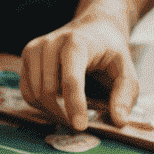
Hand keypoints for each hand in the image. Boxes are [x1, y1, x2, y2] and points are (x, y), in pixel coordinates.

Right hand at [19, 15, 138, 129]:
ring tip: (69, 116)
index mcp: (77, 43)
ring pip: (34, 92)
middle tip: (78, 125)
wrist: (93, 27)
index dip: (75, 105)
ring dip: (50, 111)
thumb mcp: (127, 69)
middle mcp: (51, 42)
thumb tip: (119, 121)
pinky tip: (57, 104)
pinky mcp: (28, 55)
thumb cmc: (110, 50)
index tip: (81, 126)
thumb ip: (126, 95)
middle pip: (48, 89)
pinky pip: (26, 90)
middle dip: (62, 113)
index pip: (71, 79)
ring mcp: (35, 48)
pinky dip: (39, 104)